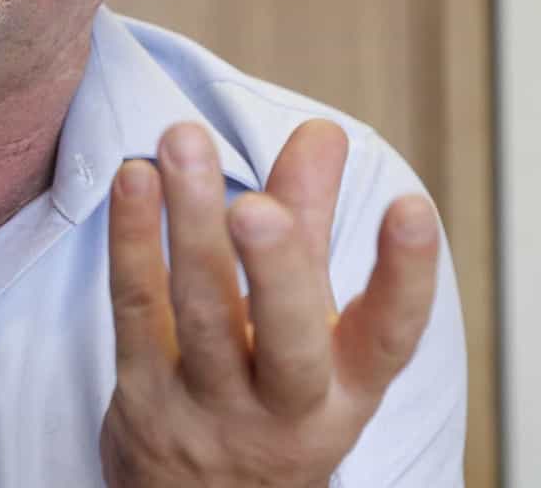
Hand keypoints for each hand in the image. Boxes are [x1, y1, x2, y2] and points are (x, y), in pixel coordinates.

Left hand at [100, 119, 439, 486]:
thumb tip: (323, 132)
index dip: (405, 276)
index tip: (409, 207)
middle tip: (257, 204)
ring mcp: (208, 407)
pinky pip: (136, 311)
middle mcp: (284, 408)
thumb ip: (313, 225)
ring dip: (188, 223)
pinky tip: (134, 179)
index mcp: (346, 388)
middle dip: (276, 269)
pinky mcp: (141, 396)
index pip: (388, 336)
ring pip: (201, 315)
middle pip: (287, 342)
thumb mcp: (313, 327)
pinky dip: (131, 242)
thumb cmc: (269, 394)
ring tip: (183, 140)